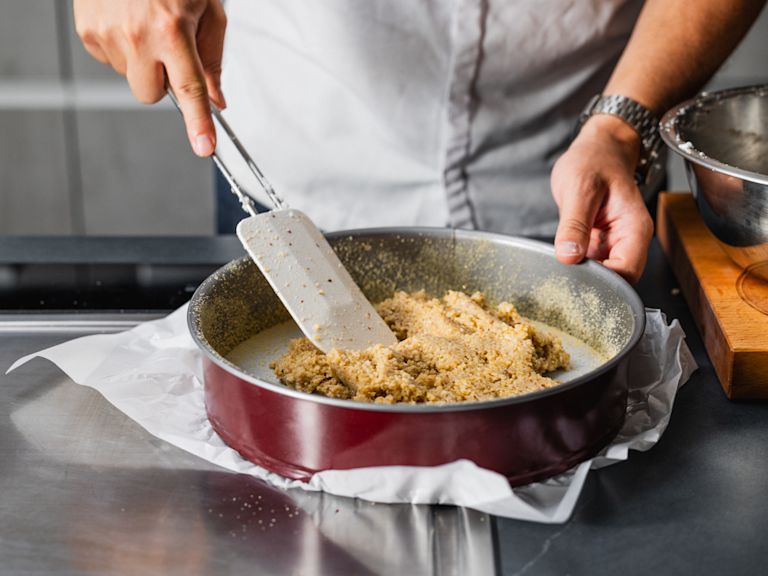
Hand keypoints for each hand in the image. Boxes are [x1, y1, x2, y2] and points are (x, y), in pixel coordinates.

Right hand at [73, 0, 226, 156]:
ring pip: (130, 78)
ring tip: (145, 25)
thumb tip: (217, 99)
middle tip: (167, 50)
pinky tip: (127, 21)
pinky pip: (110, 60)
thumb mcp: (208, 10)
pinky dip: (122, 48)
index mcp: (172, 30)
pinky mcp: (87, 31)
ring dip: (142, 62)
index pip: (189, 90)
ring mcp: (107, 34)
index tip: (204, 147)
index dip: (198, 123)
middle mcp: (137, 35)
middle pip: (150, 94)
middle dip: (162, 82)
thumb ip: (212, 58)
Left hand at [551, 115, 653, 283]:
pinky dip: (576, 268)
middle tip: (562, 281)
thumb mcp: (580, 189)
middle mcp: (628, 241)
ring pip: (602, 276)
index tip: (577, 279)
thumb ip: (574, 224)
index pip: (627, 273)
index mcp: (634, 229)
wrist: (597, 148)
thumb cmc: (595, 161)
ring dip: (582, 278)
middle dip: (592, 285)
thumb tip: (568, 256)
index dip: (604, 283)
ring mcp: (612, 244)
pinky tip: (560, 265)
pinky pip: (590, 265)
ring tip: (559, 273)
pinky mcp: (597, 244)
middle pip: (617, 281)